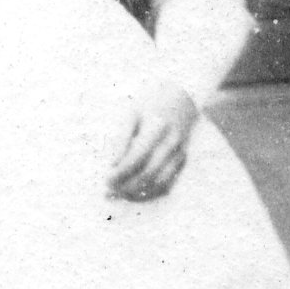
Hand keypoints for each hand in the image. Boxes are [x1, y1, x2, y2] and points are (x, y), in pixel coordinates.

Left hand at [109, 75, 199, 201]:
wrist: (181, 96)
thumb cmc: (150, 104)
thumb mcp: (131, 113)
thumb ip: (121, 138)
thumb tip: (113, 164)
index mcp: (156, 126)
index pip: (137, 156)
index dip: (121, 171)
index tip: (106, 179)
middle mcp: (171, 141)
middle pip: (148, 172)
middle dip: (127, 184)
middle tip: (109, 188)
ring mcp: (180, 151)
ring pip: (160, 180)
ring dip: (139, 190)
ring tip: (120, 192)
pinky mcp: (183, 158)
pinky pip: (169, 181)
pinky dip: (152, 190)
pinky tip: (137, 191)